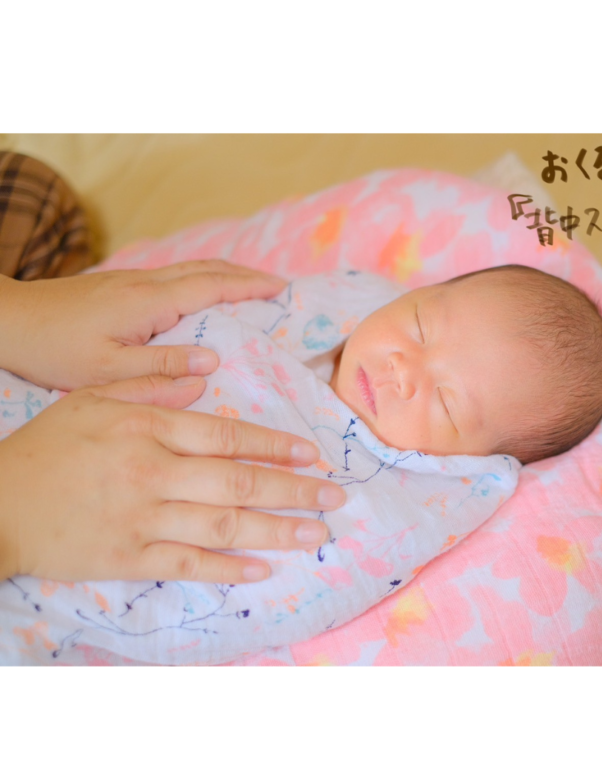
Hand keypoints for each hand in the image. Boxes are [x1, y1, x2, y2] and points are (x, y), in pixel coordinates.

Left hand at [0, 260, 285, 390]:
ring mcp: (133, 279)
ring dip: (227, 273)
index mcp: (149, 302)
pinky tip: (206, 292)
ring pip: (191, 267)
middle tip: (278, 286)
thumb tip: (213, 362)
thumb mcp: (107, 370)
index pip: (212, 287)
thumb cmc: (54, 349)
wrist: (8, 319)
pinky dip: (205, 278)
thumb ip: (161, 367)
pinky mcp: (122, 284)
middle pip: (208, 268)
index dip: (250, 287)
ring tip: (252, 285)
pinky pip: (177, 275)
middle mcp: (146, 283)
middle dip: (246, 275)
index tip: (282, 289)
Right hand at [0, 375, 346, 583]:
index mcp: (147, 429)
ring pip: (225, 525)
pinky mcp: (129, 558)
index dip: (275, 446)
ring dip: (278, 530)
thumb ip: (150, 387)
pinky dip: (230, 567)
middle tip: (335, 498)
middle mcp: (152, 473)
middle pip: (238, 482)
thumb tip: (205, 379)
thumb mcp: (93, 398)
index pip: (227, 436)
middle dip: (294, 491)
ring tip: (318, 534)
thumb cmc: (48, 447)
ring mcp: (142, 519)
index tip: (313, 455)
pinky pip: (190, 563)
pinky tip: (265, 568)